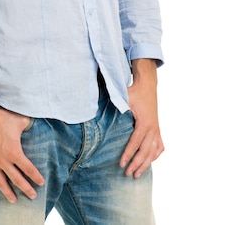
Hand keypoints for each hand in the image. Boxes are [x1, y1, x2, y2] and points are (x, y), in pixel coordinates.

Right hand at [0, 103, 44, 203]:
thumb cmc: (0, 116)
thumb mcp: (19, 120)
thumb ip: (28, 124)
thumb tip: (34, 123)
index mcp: (14, 152)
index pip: (28, 169)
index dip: (36, 177)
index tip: (41, 183)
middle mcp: (3, 160)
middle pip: (17, 180)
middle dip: (26, 189)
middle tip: (33, 196)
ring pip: (1, 183)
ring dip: (8, 192)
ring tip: (13, 200)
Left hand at [119, 60, 163, 177]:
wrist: (147, 85)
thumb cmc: (134, 91)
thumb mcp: (124, 97)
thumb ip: (116, 104)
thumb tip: (98, 109)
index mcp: (144, 122)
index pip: (136, 142)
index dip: (128, 154)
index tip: (122, 164)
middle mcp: (152, 128)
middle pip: (146, 151)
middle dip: (136, 163)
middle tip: (128, 173)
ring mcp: (156, 129)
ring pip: (154, 151)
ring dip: (146, 163)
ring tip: (138, 174)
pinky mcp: (157, 128)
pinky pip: (160, 146)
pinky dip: (155, 155)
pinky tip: (150, 161)